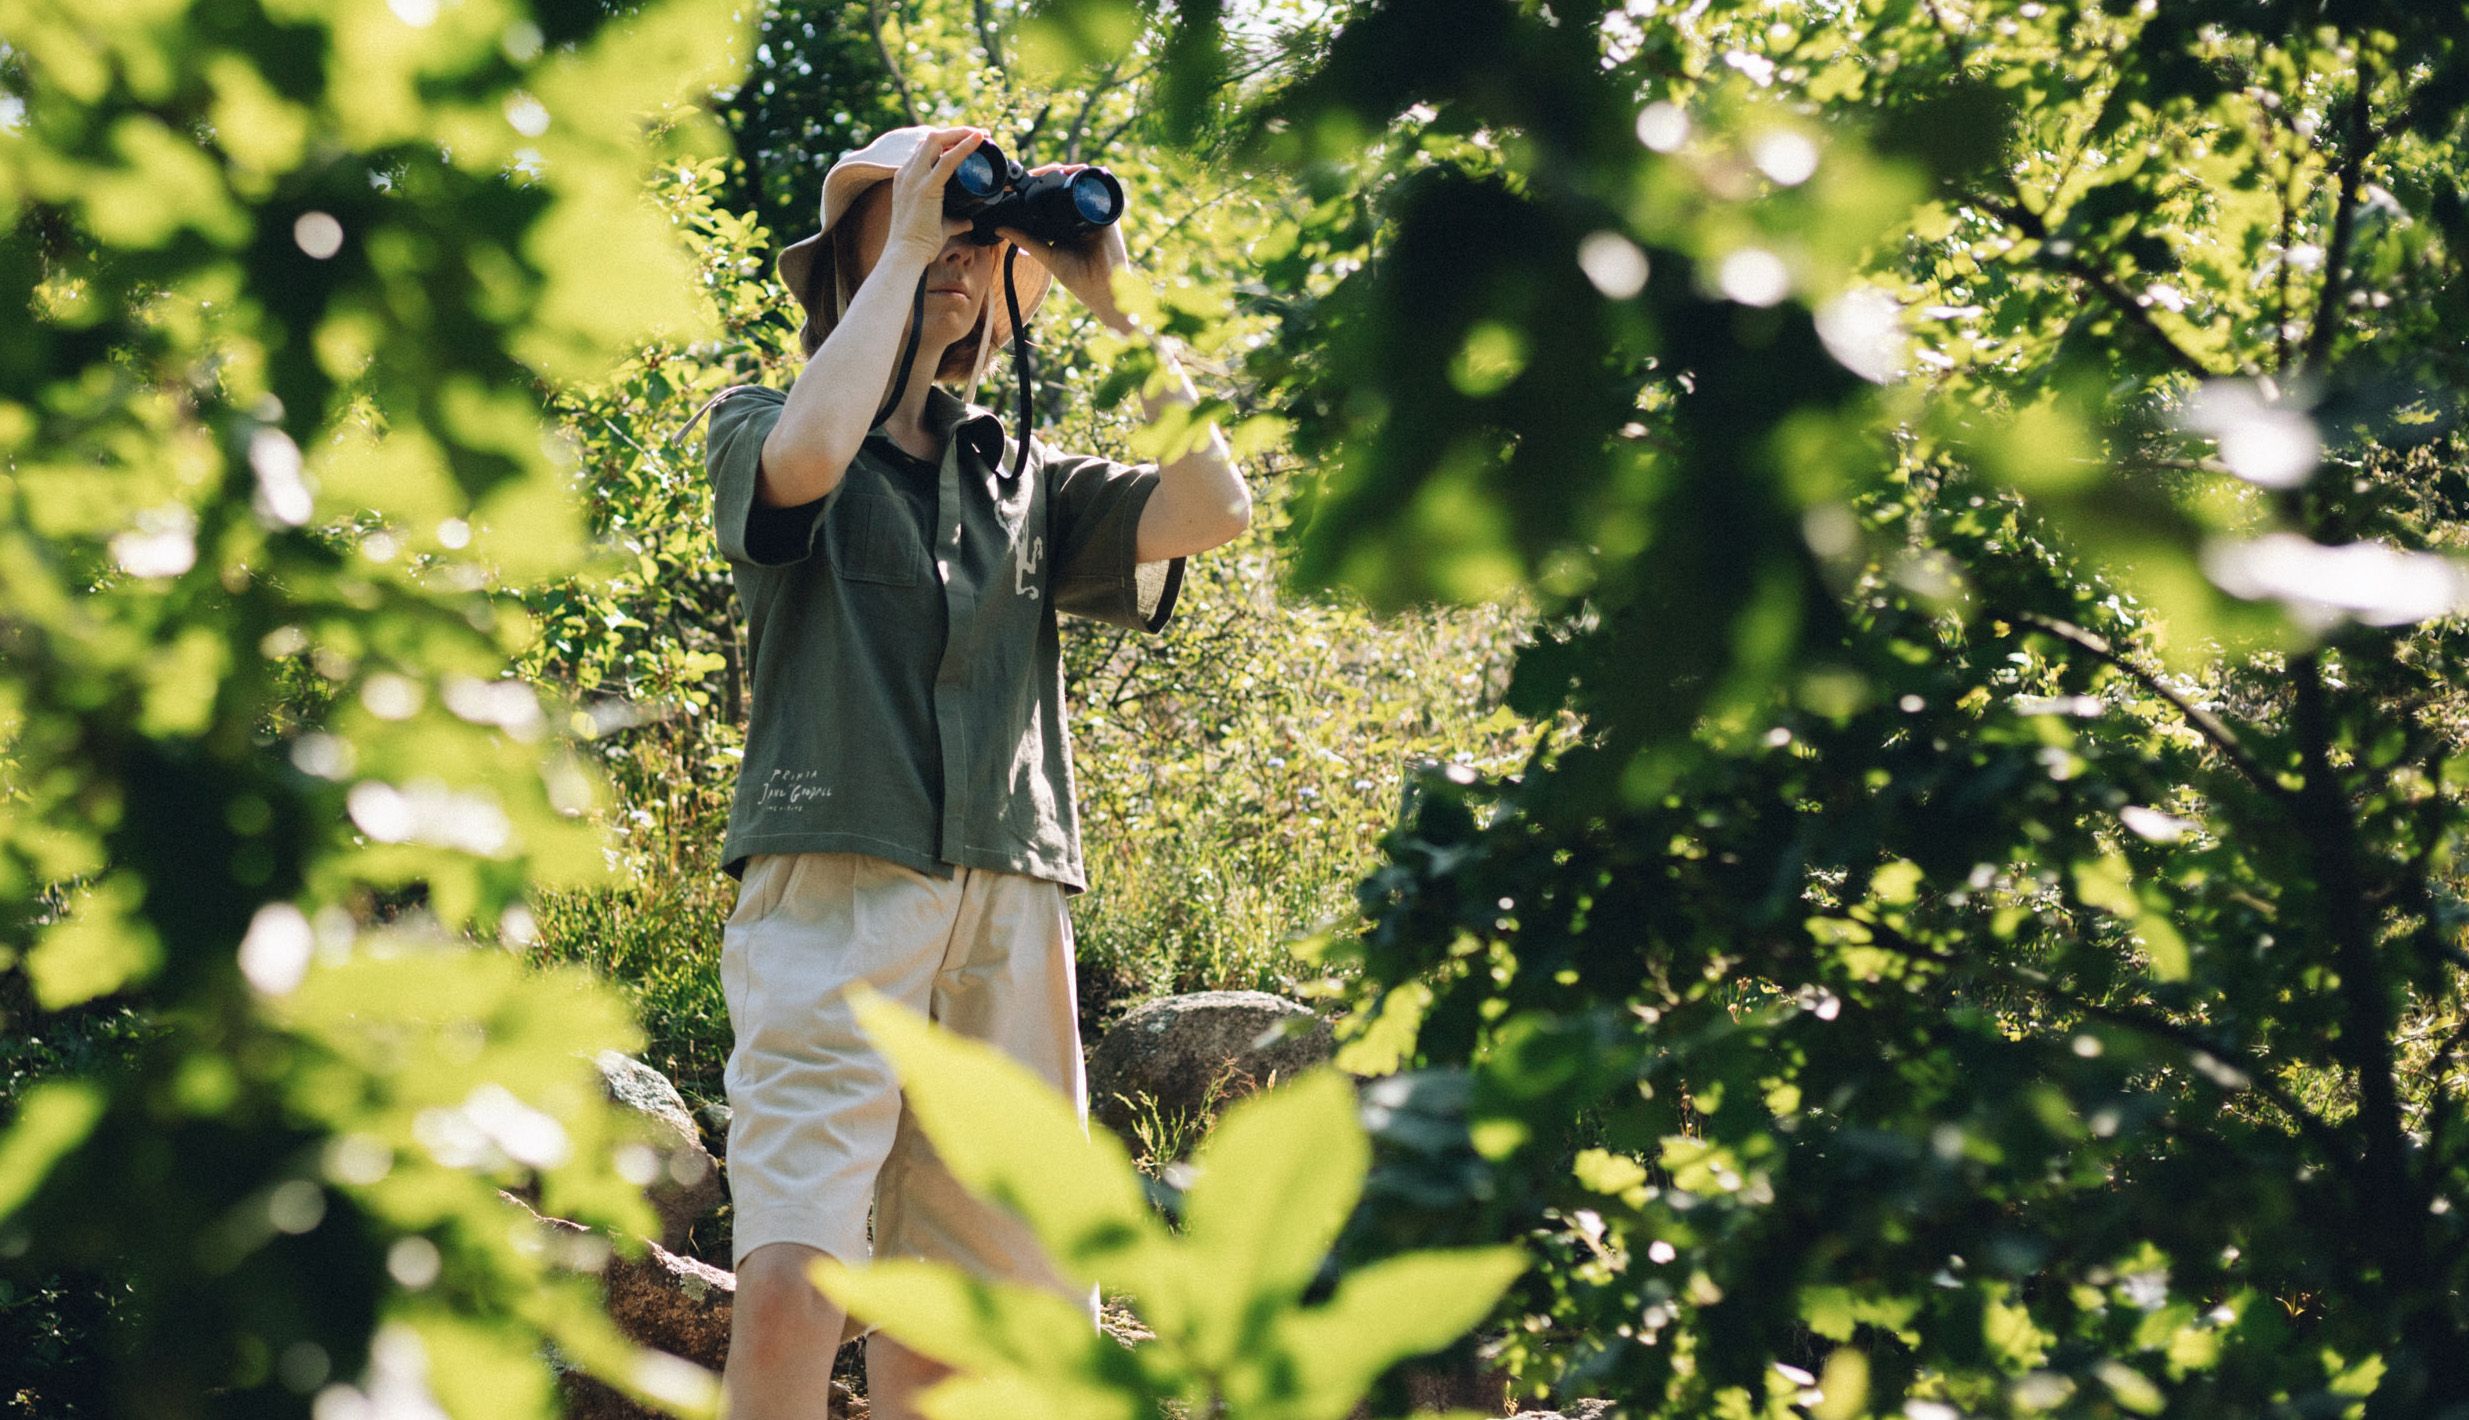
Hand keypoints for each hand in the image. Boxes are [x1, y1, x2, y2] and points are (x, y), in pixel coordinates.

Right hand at [882, 128, 981, 265]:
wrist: (906, 254)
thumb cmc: (919, 242)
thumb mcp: (939, 225)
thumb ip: (955, 220)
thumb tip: (968, 222)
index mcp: (906, 177)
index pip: (925, 149)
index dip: (947, 141)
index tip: (967, 143)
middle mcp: (907, 173)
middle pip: (931, 138)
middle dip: (957, 132)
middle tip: (980, 134)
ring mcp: (914, 178)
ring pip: (937, 140)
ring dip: (961, 133)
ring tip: (982, 134)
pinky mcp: (926, 187)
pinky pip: (948, 160)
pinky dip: (965, 147)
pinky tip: (979, 140)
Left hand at [997, 165, 1135, 330]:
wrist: (1103, 289)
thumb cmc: (1078, 278)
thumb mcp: (1047, 255)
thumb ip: (1025, 239)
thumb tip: (1000, 227)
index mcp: (1066, 226)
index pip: (1050, 201)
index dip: (1038, 189)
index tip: (1022, 182)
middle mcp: (1080, 217)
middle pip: (1065, 189)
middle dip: (1052, 176)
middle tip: (1035, 172)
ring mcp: (1094, 214)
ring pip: (1080, 186)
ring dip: (1069, 173)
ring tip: (1054, 168)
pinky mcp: (1108, 214)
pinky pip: (1100, 191)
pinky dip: (1089, 179)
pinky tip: (1078, 170)